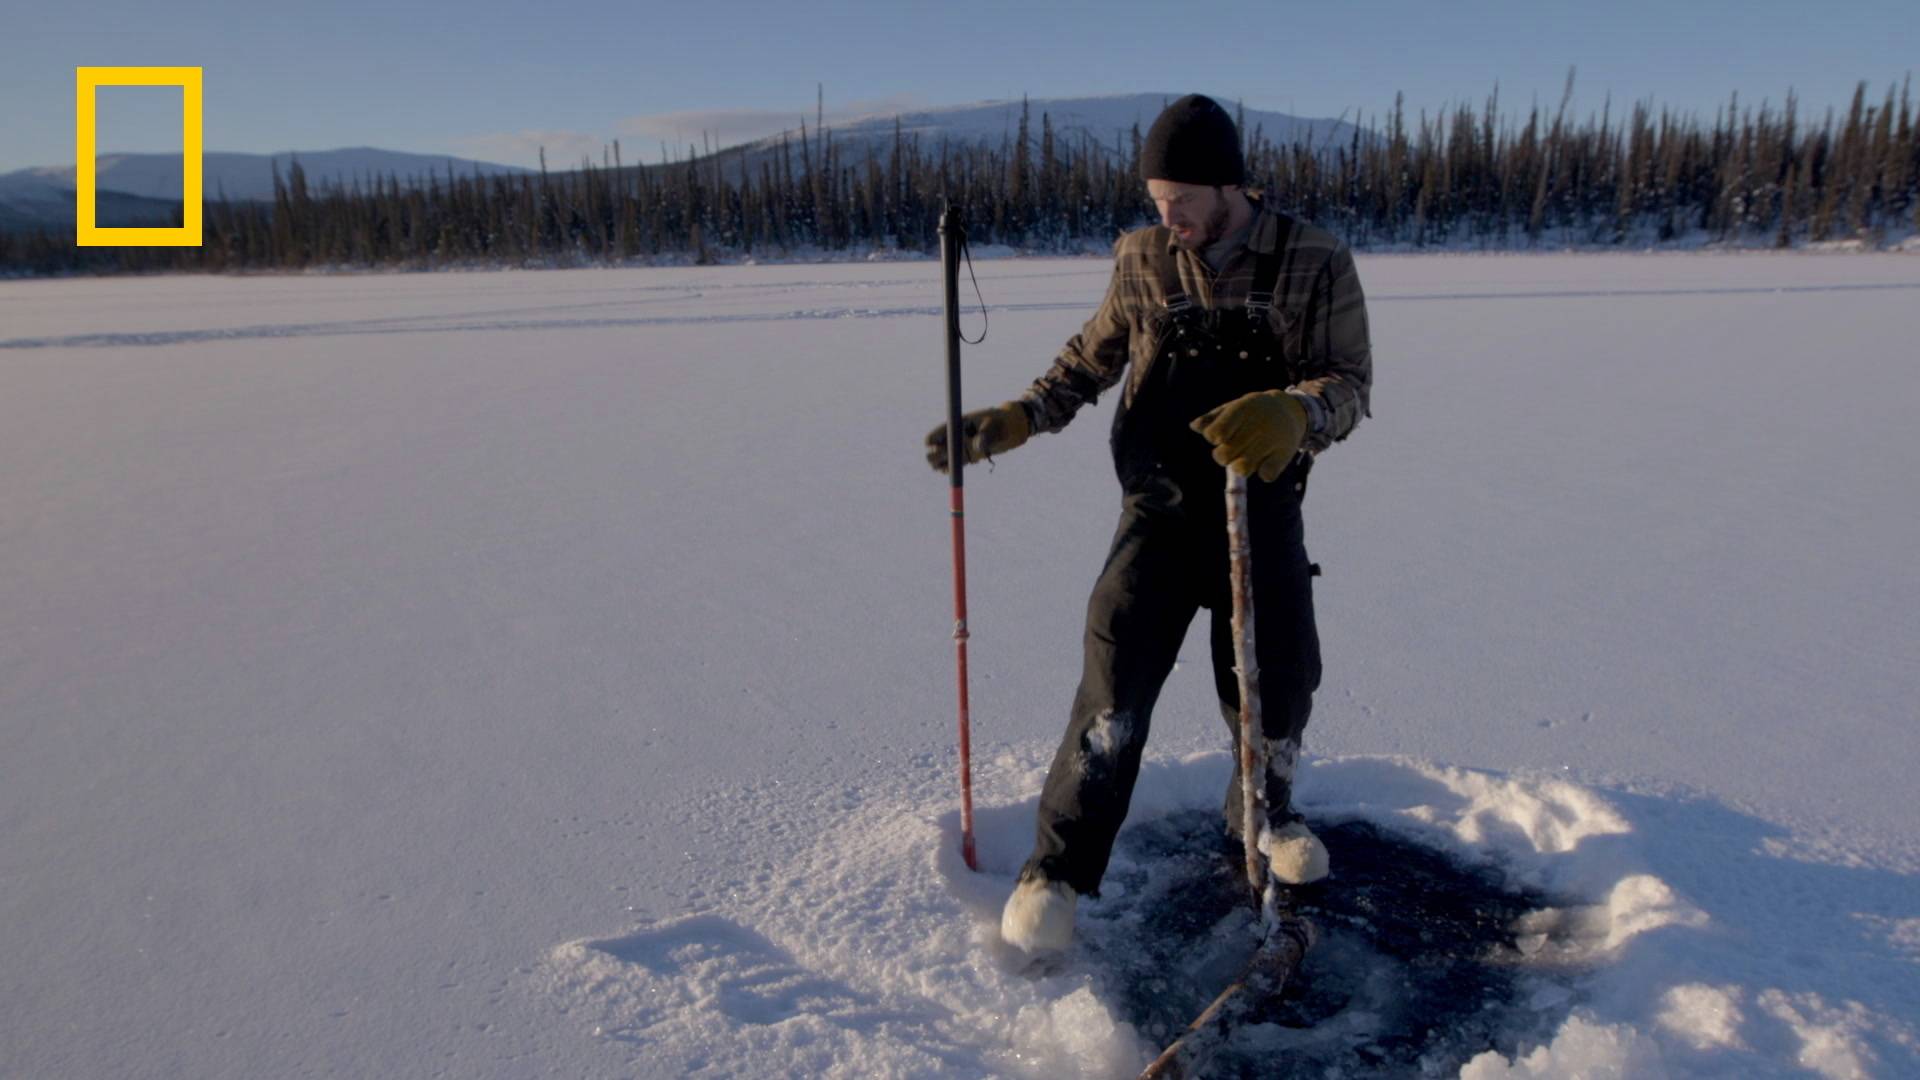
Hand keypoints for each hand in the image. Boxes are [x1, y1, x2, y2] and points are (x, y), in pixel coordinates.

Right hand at [925, 401, 1031, 472]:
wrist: (1007, 427)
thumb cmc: (998, 422)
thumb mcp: (993, 425)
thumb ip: (986, 434)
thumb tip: (978, 447)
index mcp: (950, 428)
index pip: (931, 439)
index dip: (931, 446)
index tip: (943, 450)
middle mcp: (950, 440)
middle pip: (930, 455)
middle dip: (935, 459)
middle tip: (951, 457)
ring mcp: (956, 450)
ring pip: (937, 464)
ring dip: (942, 467)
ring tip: (959, 464)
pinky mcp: (964, 459)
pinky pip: (949, 469)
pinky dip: (952, 472)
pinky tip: (963, 467)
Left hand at [1190, 391, 1306, 480]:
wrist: (1290, 409)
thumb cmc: (1253, 411)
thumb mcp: (1233, 408)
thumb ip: (1212, 418)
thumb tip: (1194, 426)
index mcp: (1242, 410)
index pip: (1215, 433)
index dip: (1214, 437)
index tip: (1221, 435)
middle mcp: (1257, 424)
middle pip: (1224, 455)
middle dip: (1223, 455)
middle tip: (1232, 448)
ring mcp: (1272, 439)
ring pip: (1242, 469)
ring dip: (1239, 466)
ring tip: (1246, 456)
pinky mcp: (1284, 454)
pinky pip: (1266, 475)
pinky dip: (1264, 472)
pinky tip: (1265, 461)